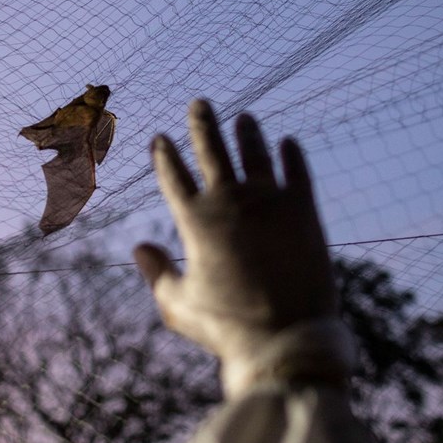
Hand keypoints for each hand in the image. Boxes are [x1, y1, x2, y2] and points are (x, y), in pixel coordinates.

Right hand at [135, 100, 352, 397]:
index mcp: (194, 220)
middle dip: (202, 123)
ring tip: (246, 119)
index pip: (173, 174)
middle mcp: (229, 201)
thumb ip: (157, 273)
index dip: (164, 154)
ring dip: (248, 133)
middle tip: (200, 103)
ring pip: (255, 153)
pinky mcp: (304, 210)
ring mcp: (269, 201)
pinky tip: (288, 144)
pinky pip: (296, 172)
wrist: (286, 340)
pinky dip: (291, 155)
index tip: (161, 139)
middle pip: (212, 148)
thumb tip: (139, 247)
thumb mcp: (178, 305)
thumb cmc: (226, 328)